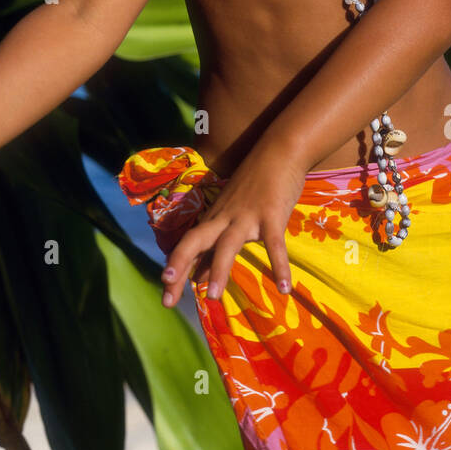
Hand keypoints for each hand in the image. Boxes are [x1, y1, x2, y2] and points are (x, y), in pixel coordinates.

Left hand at [160, 142, 306, 307]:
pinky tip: (284, 288)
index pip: (188, 246)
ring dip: (218, 270)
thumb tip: (199, 276)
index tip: (166, 298)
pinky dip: (279, 266)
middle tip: (168, 298)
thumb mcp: (230, 214)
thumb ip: (215, 245)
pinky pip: (274, 244)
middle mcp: (224, 217)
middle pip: (195, 240)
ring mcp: (247, 216)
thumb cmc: (254, 184)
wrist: (278, 151)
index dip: (175, 270)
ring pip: (227, 244)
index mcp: (214, 219)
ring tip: (212, 297)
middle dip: (179, 266)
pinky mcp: (271, 215)